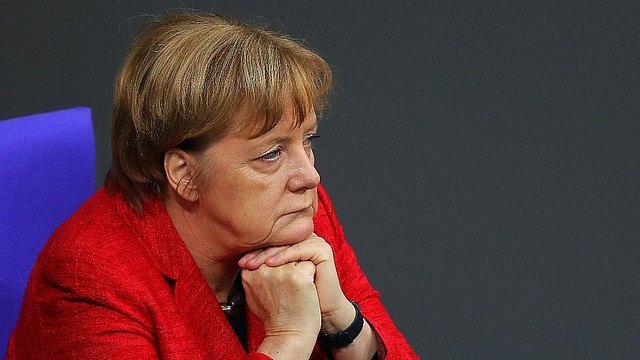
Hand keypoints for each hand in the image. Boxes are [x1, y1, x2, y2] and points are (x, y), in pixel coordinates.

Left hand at [239, 234, 354, 333]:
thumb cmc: (292, 302)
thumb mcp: (273, 281)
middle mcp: (305, 241)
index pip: (272, 243)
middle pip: (279, 241)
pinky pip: (300, 249)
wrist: (311, 317)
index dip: (255, 252)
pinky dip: (285, 256)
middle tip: (245, 263)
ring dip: (269, 253)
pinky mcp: (323, 250)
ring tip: (255, 264)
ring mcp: (315, 243)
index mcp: (294, 245)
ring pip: (288, 244)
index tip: (240, 263)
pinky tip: (272, 265)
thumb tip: (239, 262)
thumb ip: (261, 269)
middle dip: (259, 253)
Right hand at [242, 261, 320, 357]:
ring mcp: (281, 270)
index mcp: (249, 272)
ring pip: (296, 255)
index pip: (266, 252)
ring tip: (298, 287)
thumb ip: (254, 274)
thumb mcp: (253, 294)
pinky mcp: (299, 274)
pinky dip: (311, 275)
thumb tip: (260, 258)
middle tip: (292, 283)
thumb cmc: (274, 316)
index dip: (277, 260)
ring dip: (300, 267)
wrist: (289, 334)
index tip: (282, 277)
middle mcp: (262, 268)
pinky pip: (309, 264)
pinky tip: (306, 289)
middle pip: (282, 250)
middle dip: (289, 261)